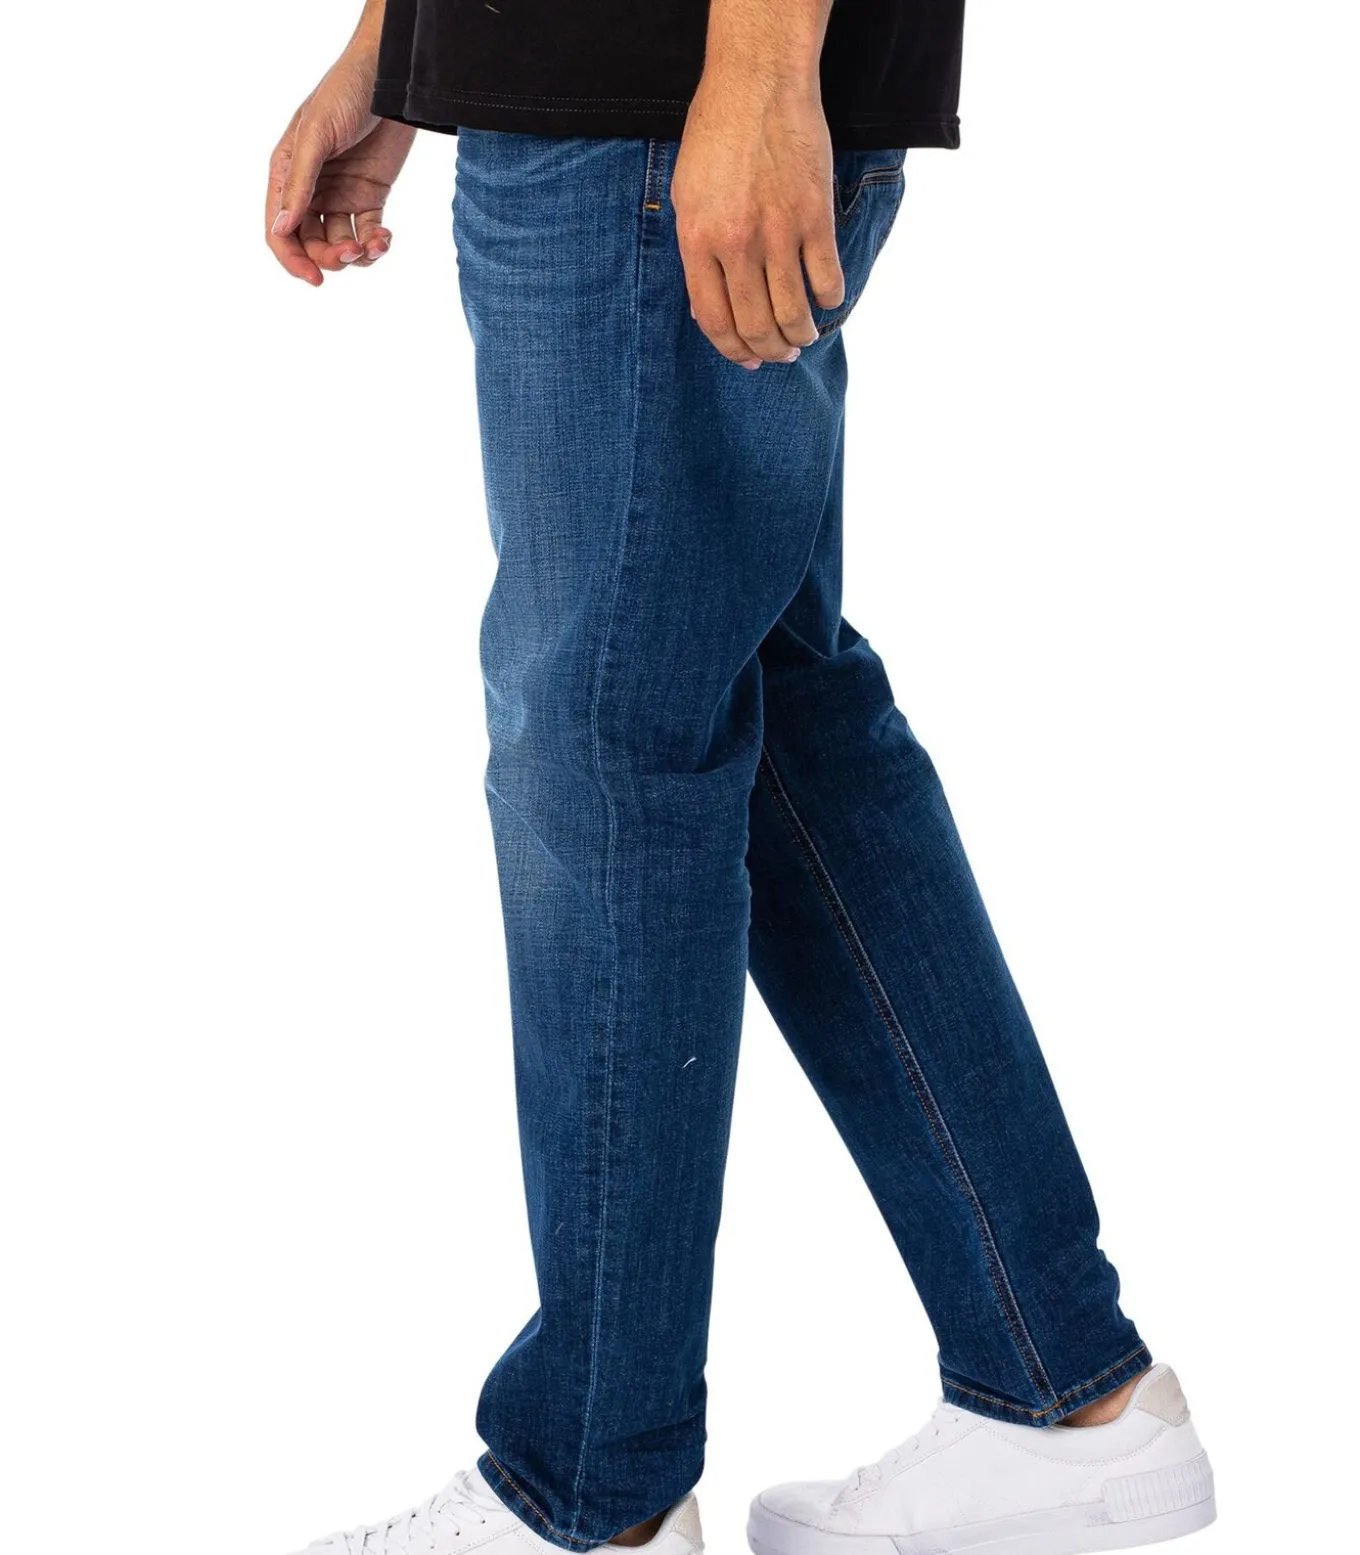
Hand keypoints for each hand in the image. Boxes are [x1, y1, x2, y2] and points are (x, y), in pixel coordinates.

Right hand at [266, 48, 415, 285]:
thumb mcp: (317, 136)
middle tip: (352, 252)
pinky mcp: (370, 196)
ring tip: (376, 245)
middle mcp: (311, 189)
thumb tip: (281, 228)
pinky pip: (369, 233)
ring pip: (341, 243)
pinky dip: (377, 243)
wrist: (389, 80)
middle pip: (311, 242)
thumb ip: (299, 183)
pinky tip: (385, 239)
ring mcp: (340, 194)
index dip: (293, 259)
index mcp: (286, 174)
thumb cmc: (344, 94)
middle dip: (330, 256)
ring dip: (357, 254)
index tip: (315, 278)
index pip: (280, 230)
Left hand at [672, 68, 842, 368]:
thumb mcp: (686, 197)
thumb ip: (695, 253)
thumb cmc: (716, 136)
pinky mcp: (815, 218)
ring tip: (803, 337)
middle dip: (770, 352)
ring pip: (792, 313)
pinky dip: (830, 299)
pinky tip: (827, 299)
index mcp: (698, 243)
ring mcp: (778, 234)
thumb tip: (707, 307)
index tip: (747, 360)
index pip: (714, 321)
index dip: (732, 350)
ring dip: (801, 335)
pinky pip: (827, 279)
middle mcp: (736, 246)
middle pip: (755, 326)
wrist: (757, 85)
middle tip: (781, 355)